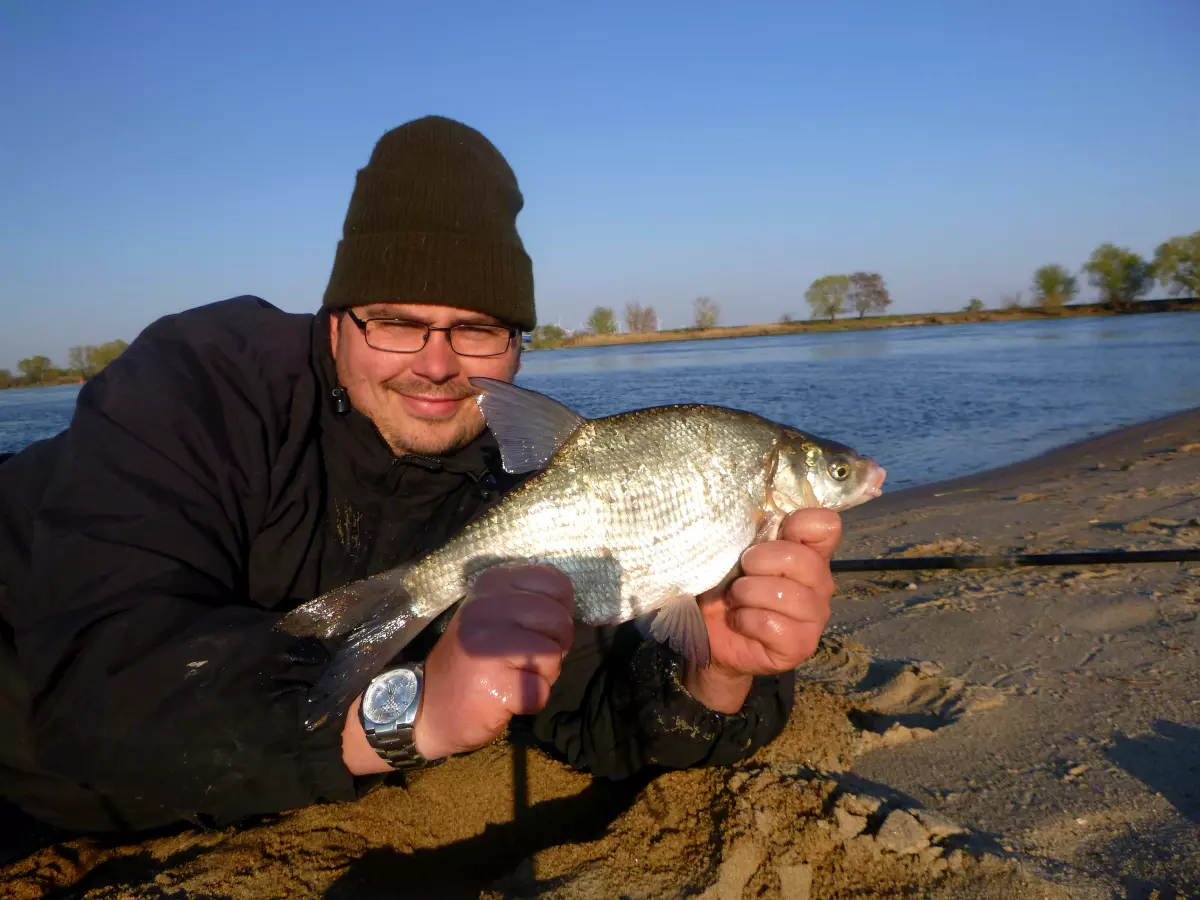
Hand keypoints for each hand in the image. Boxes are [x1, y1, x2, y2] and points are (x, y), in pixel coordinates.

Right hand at [412, 565, 574, 759]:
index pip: (557, 583)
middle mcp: (488, 607)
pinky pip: (540, 691)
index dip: (557, 612)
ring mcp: (489, 645)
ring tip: (511, 676)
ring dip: (542, 674)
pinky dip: (531, 701)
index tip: (530, 629)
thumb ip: (529, 600)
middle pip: (561, 621)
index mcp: (493, 583)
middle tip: (519, 660)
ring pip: (553, 655)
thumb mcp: (494, 613)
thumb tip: (568, 606)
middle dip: (552, 647)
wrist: (427, 707)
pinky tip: (505, 697)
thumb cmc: (471, 659)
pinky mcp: (495, 684)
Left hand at [685, 508, 840, 712]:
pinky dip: (746, 619)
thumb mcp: (736, 553)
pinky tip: (740, 621)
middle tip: (742, 573)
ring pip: (786, 594)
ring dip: (748, 593)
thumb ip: (753, 534)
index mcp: (809, 554)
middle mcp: (820, 583)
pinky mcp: (801, 645)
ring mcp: (815, 617)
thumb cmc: (728, 587)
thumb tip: (759, 517)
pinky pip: (772, 623)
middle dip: (760, 561)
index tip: (773, 533)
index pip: (827, 526)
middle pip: (802, 560)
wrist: (715, 634)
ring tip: (736, 598)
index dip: (800, 524)